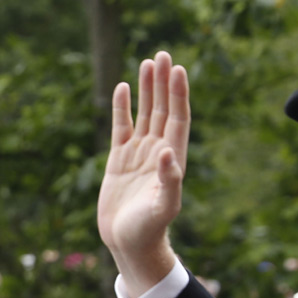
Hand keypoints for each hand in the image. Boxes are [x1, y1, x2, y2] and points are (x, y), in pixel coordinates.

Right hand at [97, 51, 190, 297]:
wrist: (129, 243)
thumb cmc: (150, 229)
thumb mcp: (164, 207)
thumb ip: (169, 180)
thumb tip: (167, 152)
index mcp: (173, 158)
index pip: (178, 118)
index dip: (178, 94)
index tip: (178, 69)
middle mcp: (157, 151)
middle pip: (163, 109)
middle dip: (163, 83)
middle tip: (162, 54)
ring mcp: (138, 154)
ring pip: (144, 114)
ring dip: (146, 89)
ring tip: (147, 62)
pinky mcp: (119, 160)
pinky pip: (122, 127)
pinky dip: (123, 108)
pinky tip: (123, 88)